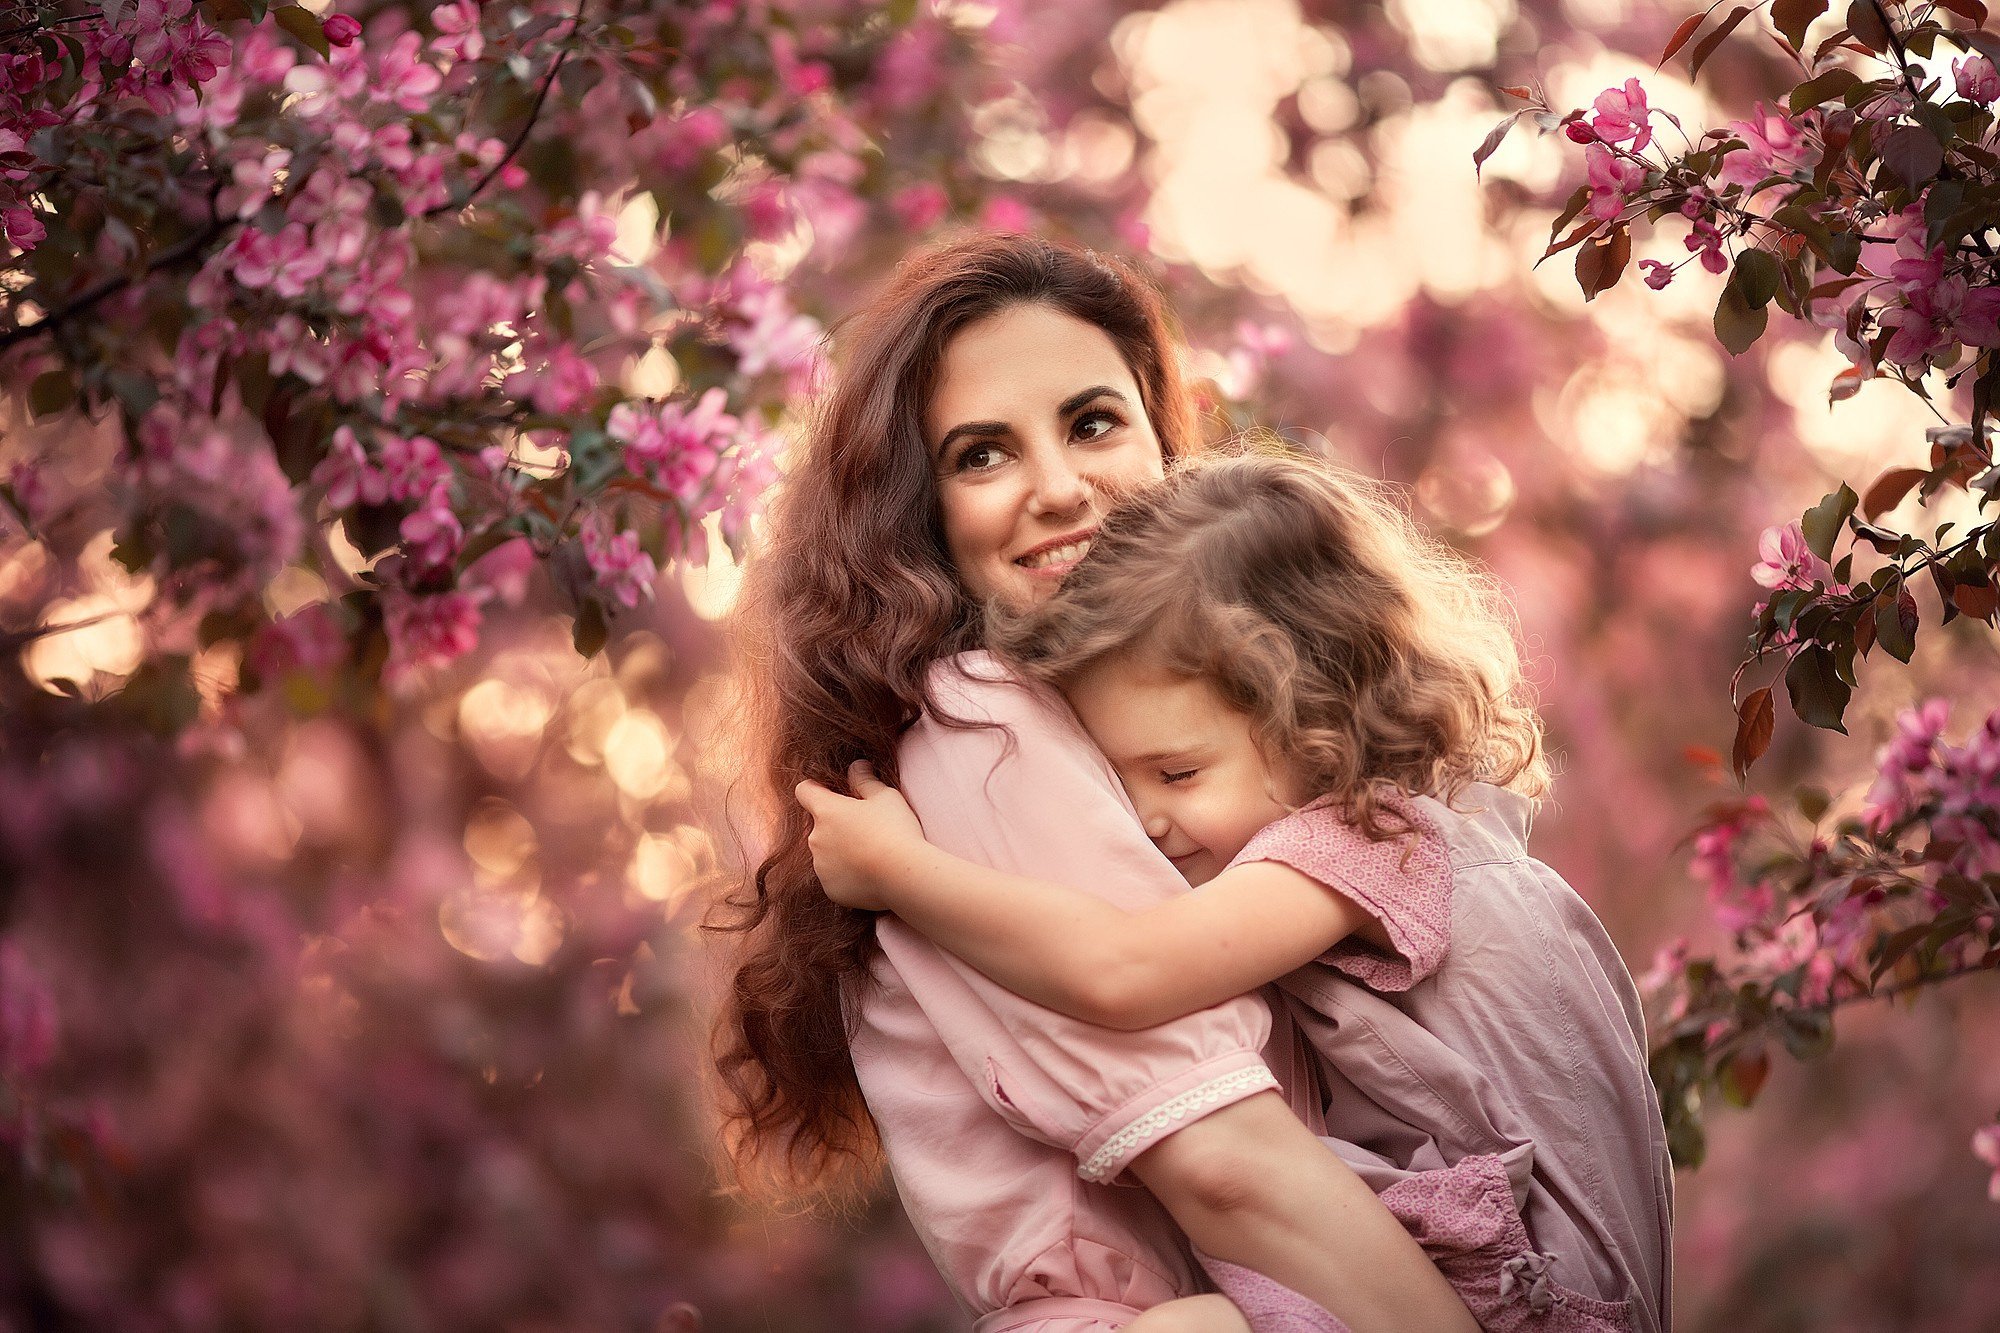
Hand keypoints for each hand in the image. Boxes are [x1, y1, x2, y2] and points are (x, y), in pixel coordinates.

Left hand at [795, 760, 925, 910]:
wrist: (902, 876)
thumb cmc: (895, 830)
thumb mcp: (885, 796)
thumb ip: (865, 780)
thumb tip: (855, 766)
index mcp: (826, 811)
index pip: (804, 791)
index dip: (816, 789)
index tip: (832, 792)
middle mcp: (815, 838)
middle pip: (819, 825)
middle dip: (836, 825)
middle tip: (866, 829)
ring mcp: (821, 866)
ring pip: (826, 853)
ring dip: (840, 851)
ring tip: (871, 855)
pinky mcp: (830, 888)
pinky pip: (834, 877)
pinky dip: (846, 875)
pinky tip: (869, 874)